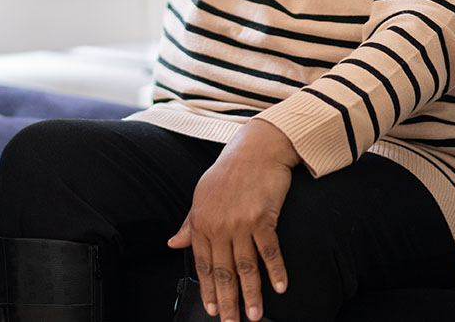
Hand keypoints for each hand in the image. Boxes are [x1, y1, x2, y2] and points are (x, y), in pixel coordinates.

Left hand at [167, 119, 298, 321]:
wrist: (255, 149)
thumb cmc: (228, 171)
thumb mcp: (201, 195)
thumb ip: (190, 223)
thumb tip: (174, 243)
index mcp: (201, 221)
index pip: (203, 264)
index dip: (208, 289)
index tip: (213, 310)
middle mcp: (218, 225)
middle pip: (223, 271)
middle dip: (228, 300)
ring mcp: (241, 223)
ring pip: (246, 267)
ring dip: (252, 294)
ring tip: (255, 315)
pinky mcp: (263, 218)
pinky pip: (270, 251)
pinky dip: (276, 271)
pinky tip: (280, 287)